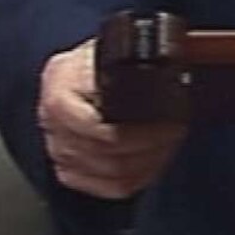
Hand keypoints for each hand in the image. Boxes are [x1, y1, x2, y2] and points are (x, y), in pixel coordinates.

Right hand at [37, 36, 187, 200]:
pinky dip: (134, 179)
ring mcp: (57, 148)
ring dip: (147, 163)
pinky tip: (149, 162)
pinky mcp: (67, 169)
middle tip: (175, 132)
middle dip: (152, 146)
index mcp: (60, 89)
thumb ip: (139, 57)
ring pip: (111, 174)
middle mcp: (52, 121)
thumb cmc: (97, 61)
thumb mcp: (114, 47)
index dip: (143, 132)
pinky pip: (106, 187)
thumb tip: (182, 56)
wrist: (76, 73)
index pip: (102, 128)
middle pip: (108, 154)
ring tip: (167, 144)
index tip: (173, 123)